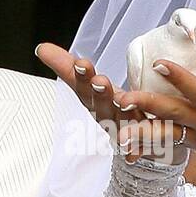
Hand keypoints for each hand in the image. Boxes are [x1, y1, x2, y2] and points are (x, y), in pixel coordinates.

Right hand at [34, 42, 188, 165]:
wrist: (151, 148)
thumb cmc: (119, 112)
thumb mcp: (96, 89)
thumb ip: (71, 68)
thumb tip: (41, 48)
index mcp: (98, 105)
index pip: (84, 90)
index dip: (81, 79)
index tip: (80, 64)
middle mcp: (111, 120)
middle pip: (103, 107)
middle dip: (99, 94)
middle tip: (98, 81)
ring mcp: (132, 132)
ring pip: (126, 121)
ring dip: (122, 111)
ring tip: (121, 100)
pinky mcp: (154, 139)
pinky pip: (154, 135)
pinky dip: (150, 132)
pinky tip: (151, 129)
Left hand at [113, 37, 195, 154]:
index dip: (181, 80)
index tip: (158, 64)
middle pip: (179, 114)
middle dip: (150, 106)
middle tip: (124, 97)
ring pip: (168, 134)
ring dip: (142, 132)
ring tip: (119, 131)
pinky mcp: (189, 145)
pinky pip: (164, 143)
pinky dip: (144, 142)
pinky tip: (123, 140)